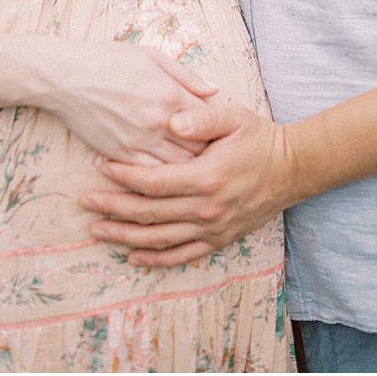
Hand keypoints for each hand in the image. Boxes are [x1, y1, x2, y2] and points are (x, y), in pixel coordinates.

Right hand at [46, 42, 218, 164]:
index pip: (210, 121)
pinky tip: (167, 172)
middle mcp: (158, 121)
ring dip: (189, 169)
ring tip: (195, 165)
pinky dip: (163, 177)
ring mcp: (139, 142)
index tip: (222, 131)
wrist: (65, 77)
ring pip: (178, 169)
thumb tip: (215, 90)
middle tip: (214, 153)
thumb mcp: (152, 56)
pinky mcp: (121, 155)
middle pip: (199, 150)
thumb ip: (187, 75)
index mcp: (170, 93)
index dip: (220, 128)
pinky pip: (150, 177)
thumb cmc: (109, 60)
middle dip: (209, 153)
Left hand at [80, 96, 296, 265]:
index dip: (123, 176)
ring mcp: (213, 229)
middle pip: (148, 214)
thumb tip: (171, 120)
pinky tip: (132, 254)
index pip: (153, 182)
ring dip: (124, 236)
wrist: (291, 169)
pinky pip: (180, 255)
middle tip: (84, 202)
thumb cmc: (258, 137)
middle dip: (112, 208)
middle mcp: (207, 208)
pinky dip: (154, 258)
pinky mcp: (218, 240)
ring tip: (97, 229)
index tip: (99, 166)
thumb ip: (202, 117)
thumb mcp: (234, 117)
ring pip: (159, 239)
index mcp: (206, 177)